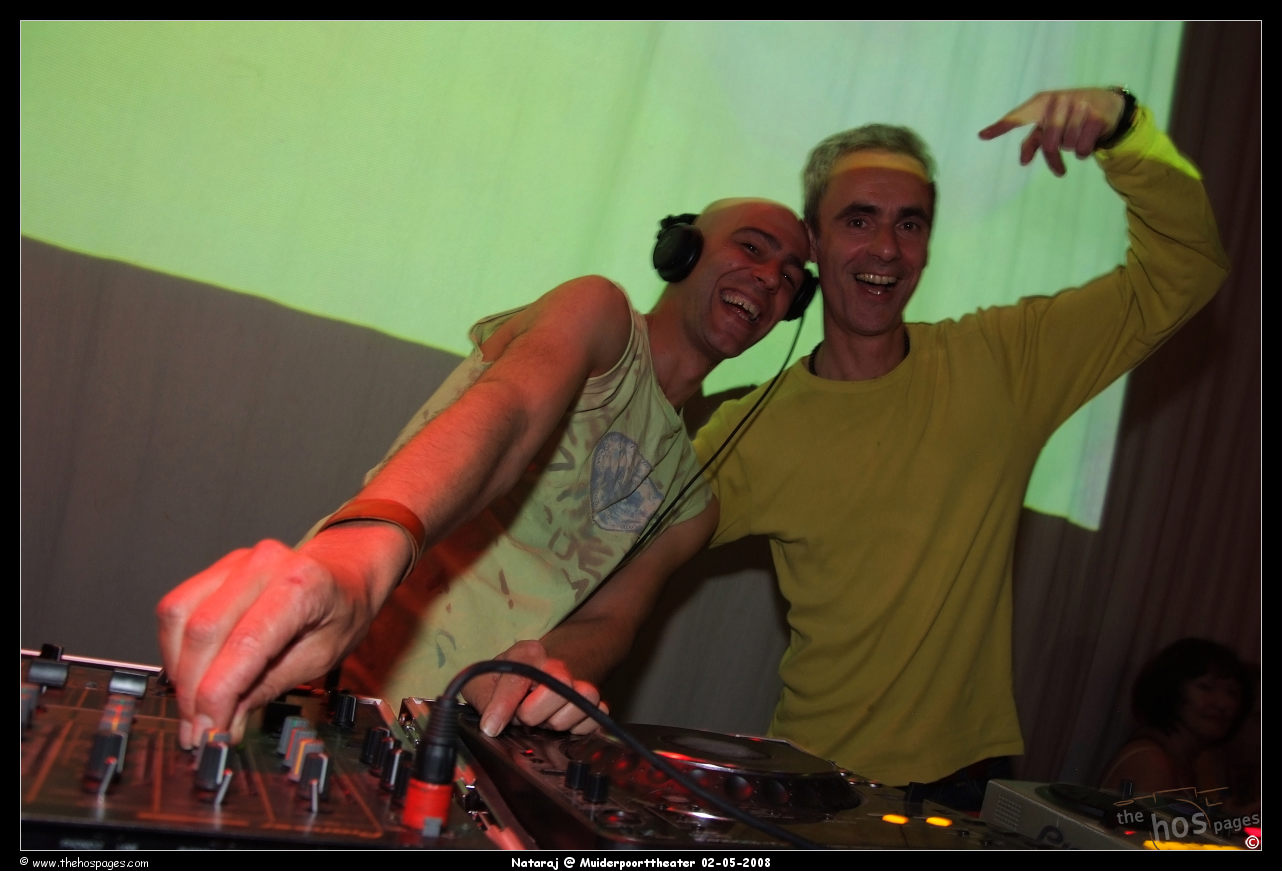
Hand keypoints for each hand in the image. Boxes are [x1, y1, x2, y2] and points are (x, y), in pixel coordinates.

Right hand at [155, 524, 403, 747]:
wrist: (346, 573)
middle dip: (192, 691)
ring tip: (193, 706)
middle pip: (204, 631)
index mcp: (302, 586)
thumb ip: (269, 687)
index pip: (244, 644)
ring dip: (178, 670)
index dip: (216, 694)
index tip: (208, 731)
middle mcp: (265, 565)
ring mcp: (237, 562)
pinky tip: (190, 673)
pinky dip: (174, 647)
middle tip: (197, 730)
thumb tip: (224, 723)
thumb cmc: (341, 613)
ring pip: (179, 616)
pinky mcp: (216, 569)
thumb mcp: (321, 658)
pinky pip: (177, 607)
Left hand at [463, 639, 607, 737]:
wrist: (524, 680)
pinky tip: (558, 729)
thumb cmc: (499, 681)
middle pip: (561, 683)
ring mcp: (576, 683)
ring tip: (540, 724)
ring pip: (586, 697)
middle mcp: (556, 664)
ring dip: (558, 720)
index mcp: (528, 653)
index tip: (492, 726)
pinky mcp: (590, 703)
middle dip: (534, 711)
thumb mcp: (479, 685)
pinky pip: (599, 713)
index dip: (504, 705)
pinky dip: (580, 727)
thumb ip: (484, 700)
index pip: (519, 677)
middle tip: (520, 719)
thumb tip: (492, 725)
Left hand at [978, 88, 1126, 175]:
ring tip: (1078, 137)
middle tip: (1058, 167)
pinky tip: (1089, 140)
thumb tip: (1023, 162)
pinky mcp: (1097, 117)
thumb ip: (1034, 141)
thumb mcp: (1049, 124)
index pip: (1019, 117)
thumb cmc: (1069, 116)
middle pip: (1049, 144)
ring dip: (1072, 150)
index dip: (1001, 126)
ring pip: (1068, 146)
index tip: (982, 135)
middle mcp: (1059, 100)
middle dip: (1054, 158)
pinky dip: (1084, 152)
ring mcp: (1079, 106)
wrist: (1107, 104)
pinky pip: (1083, 149)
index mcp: (1042, 102)